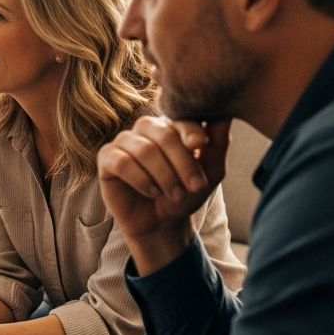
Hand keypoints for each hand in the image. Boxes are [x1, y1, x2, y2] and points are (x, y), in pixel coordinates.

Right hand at [97, 117, 231, 273]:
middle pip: (163, 135)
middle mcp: (146, 128)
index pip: (181, 118)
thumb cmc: (185, 193)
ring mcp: (124, 141)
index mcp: (171, 124)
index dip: (191, 132)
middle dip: (182, 163)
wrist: (161, 222)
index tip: (202, 146)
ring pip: (144, 149)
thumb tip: (227, 111)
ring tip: (174, 194)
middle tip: (193, 186)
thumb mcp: (210, 170)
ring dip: (164, 176)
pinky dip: (140, 179)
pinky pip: (122, 162)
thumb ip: (218, 141)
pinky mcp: (106, 158)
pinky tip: (151, 192)